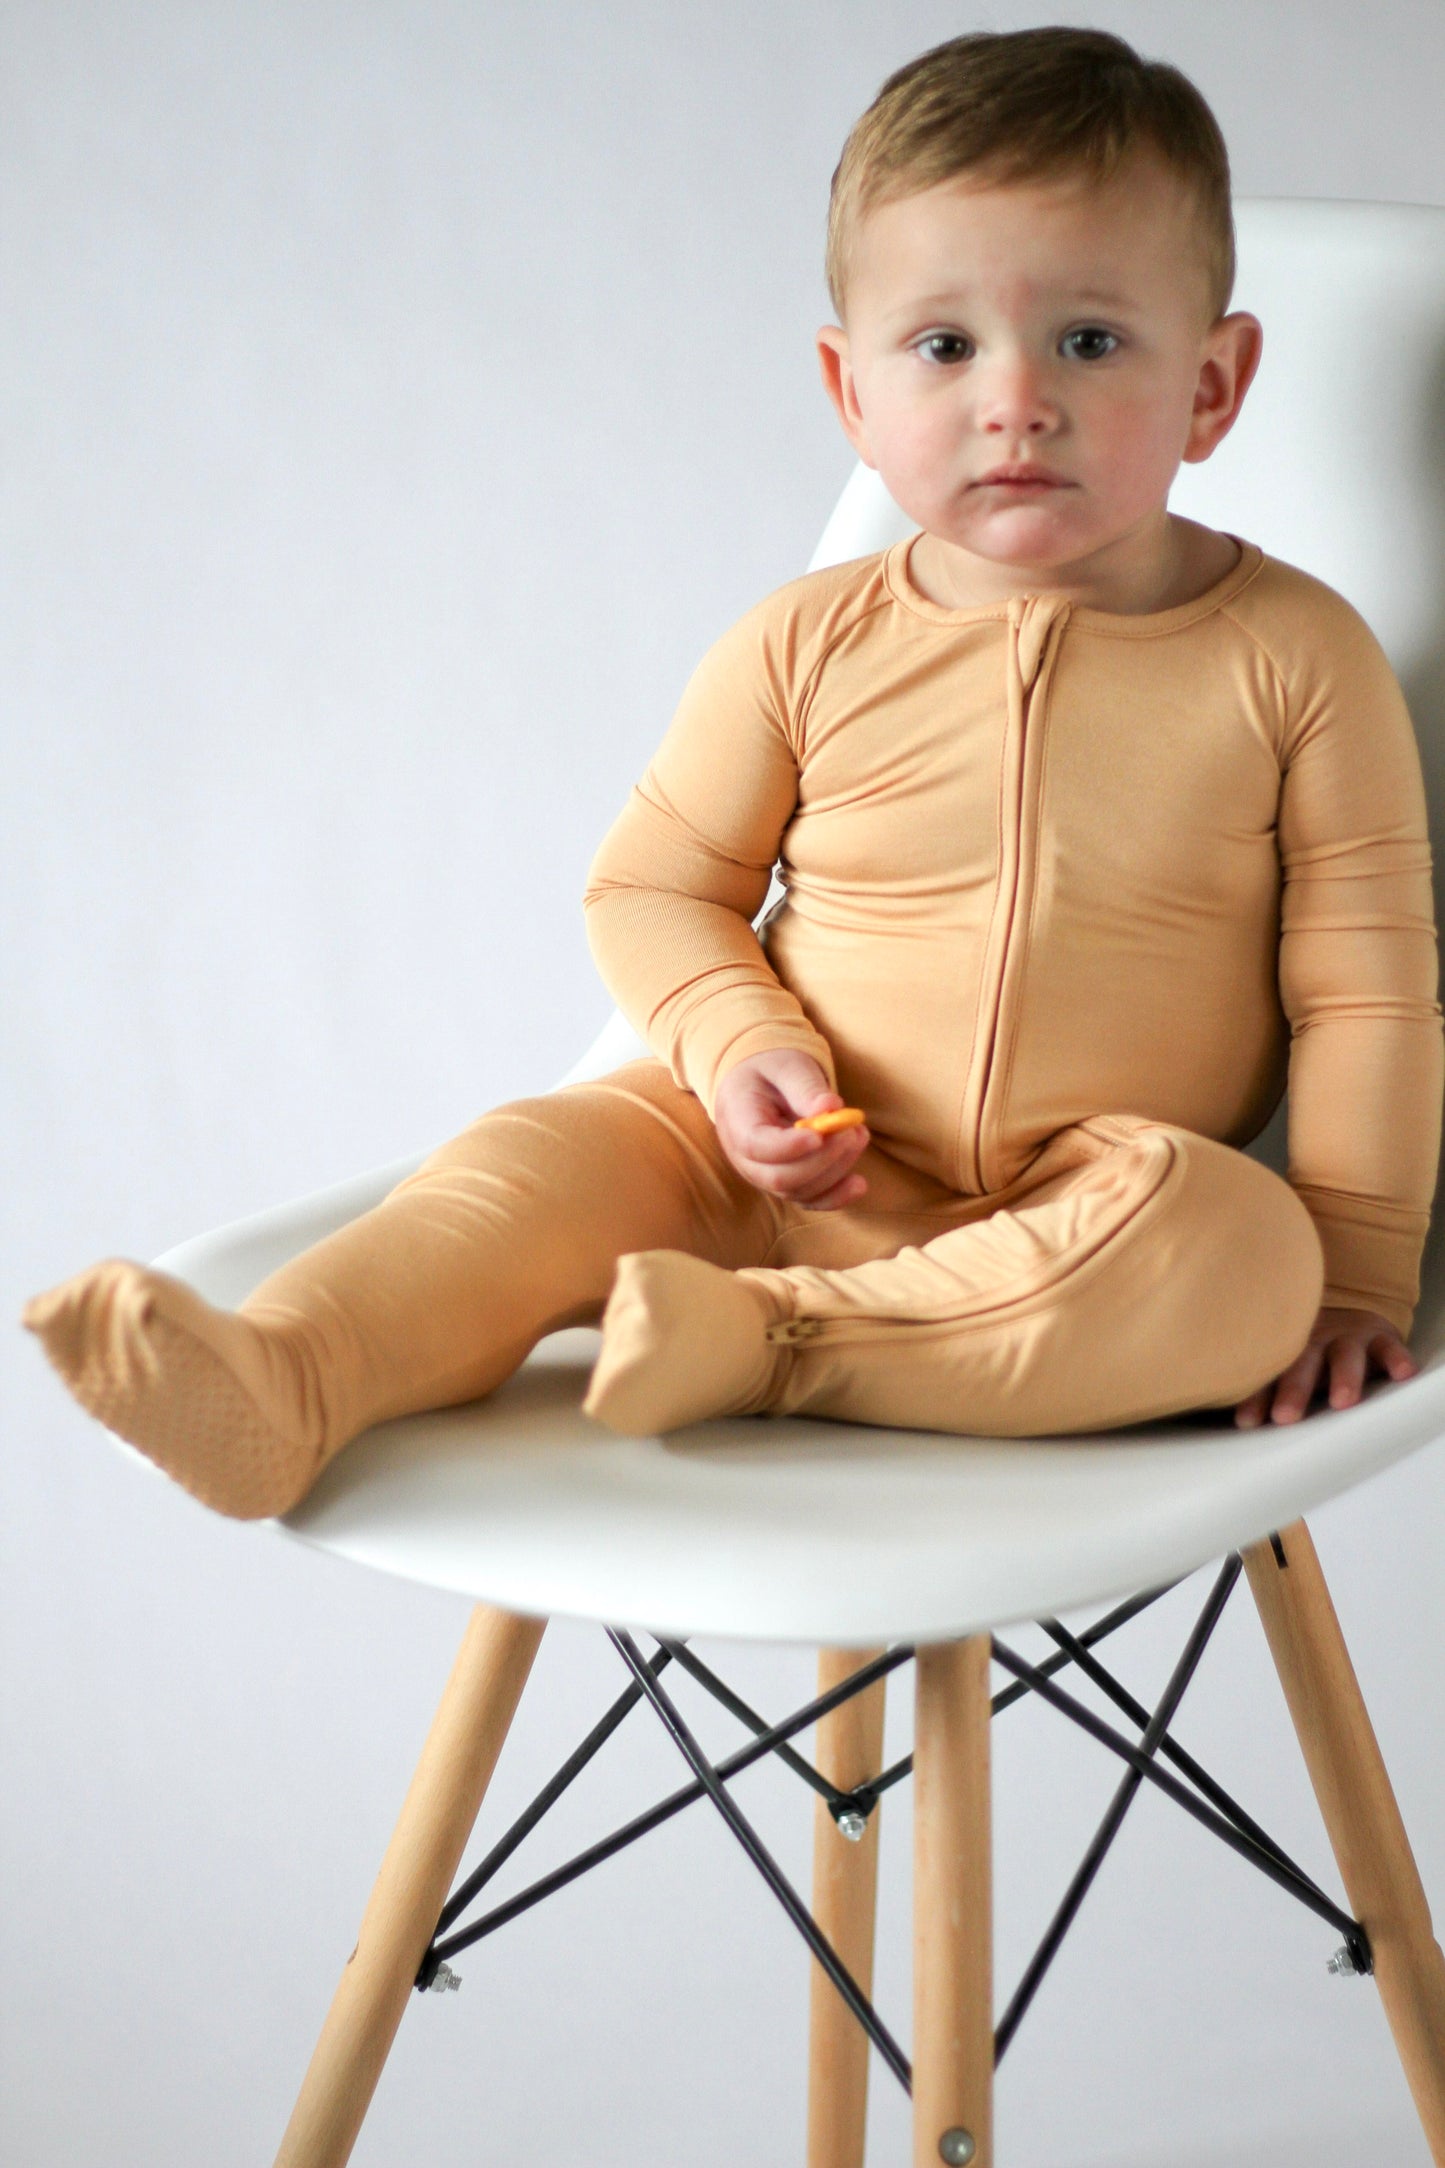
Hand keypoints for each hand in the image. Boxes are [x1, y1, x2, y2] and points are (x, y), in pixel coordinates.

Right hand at [713, 1050, 869, 1210]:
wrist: (761, 1086)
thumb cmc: (771, 1072)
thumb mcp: (786, 1066)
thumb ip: (805, 1086)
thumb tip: (830, 1108)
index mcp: (737, 1121)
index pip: (755, 1146)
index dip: (788, 1147)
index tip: (820, 1135)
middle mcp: (745, 1158)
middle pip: (780, 1177)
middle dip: (821, 1160)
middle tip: (850, 1132)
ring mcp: (765, 1177)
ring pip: (800, 1190)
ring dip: (836, 1169)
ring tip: (858, 1135)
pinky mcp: (788, 1185)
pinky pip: (810, 1201)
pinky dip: (836, 1197)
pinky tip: (859, 1184)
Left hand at [1233, 1305, 1416, 1427]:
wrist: (1346, 1319)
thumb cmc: (1307, 1355)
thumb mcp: (1284, 1367)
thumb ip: (1263, 1392)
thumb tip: (1236, 1428)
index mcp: (1284, 1351)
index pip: (1268, 1375)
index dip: (1256, 1396)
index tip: (1247, 1422)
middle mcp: (1314, 1341)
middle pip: (1302, 1363)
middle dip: (1294, 1390)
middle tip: (1285, 1416)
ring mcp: (1348, 1338)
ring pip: (1346, 1355)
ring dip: (1344, 1377)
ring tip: (1343, 1401)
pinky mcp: (1380, 1338)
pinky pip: (1390, 1347)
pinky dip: (1397, 1358)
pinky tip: (1402, 1373)